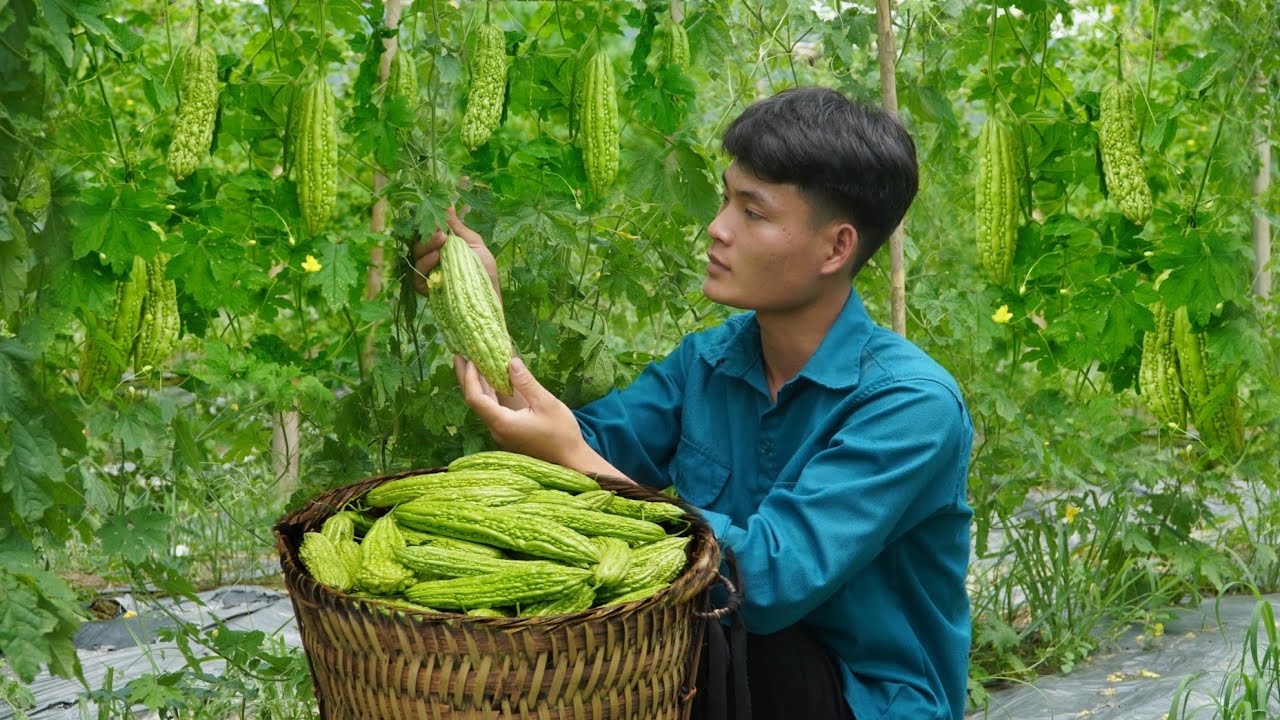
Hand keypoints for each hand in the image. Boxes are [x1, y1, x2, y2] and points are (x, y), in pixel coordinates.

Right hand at [410, 206, 500, 297]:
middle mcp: (432, 259)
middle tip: (440, 233)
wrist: (491, 294)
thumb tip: (447, 203)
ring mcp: (429, 274)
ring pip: (417, 257)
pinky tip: (435, 258)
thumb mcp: (473, 243)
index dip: (429, 225)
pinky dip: (425, 265)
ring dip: (427, 248)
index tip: (438, 218)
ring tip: (441, 243)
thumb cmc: (485, 269)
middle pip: (419, 244)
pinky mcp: (426, 289)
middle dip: (428, 236)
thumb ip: (457, 226)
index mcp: (442, 247)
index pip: (428, 233)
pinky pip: (418, 276)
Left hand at [455, 356, 628, 478]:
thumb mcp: (546, 403)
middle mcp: (497, 429)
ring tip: (471, 363)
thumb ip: (526, 382)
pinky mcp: (508, 432)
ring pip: (483, 405)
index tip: (469, 358)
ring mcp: (501, 432)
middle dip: (466, 378)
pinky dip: (490, 392)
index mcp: (503, 422)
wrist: (570, 460)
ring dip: (478, 384)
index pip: (476, 398)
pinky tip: (491, 379)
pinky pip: (493, 409)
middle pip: (474, 401)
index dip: (470, 377)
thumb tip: (510, 361)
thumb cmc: (561, 433)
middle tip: (458, 355)